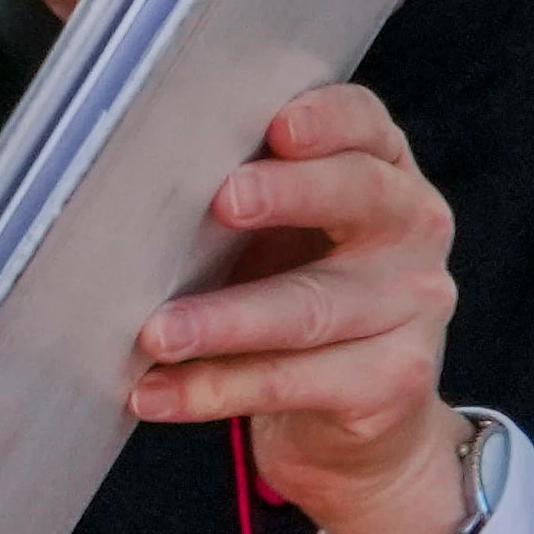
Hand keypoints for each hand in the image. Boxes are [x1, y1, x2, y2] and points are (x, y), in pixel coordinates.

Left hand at [135, 82, 469, 533]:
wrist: (353, 414)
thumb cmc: (291, 290)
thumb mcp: (273, 230)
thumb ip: (233, 195)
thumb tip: (122, 183)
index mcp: (380, 169)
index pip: (364, 123)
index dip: (326, 119)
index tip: (277, 124)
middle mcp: (411, 227)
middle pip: (358, 196)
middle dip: (288, 194)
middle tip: (221, 202)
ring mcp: (412, 306)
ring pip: (312, 307)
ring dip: (225, 320)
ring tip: (155, 333)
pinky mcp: (392, 380)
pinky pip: (293, 381)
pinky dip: (213, 389)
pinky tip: (154, 393)